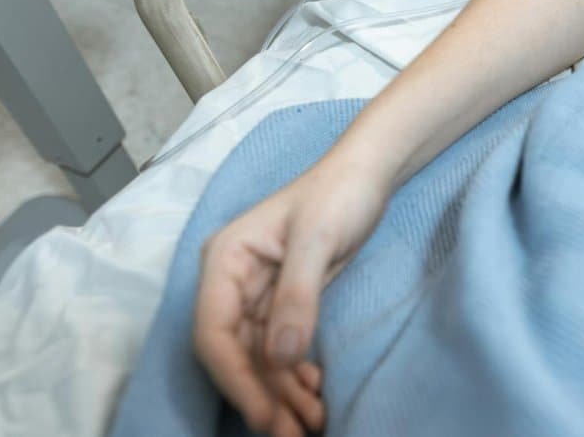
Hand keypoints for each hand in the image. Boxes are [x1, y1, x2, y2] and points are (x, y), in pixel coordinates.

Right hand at [194, 156, 391, 435]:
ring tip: (312, 424)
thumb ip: (297, 295)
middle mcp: (232, 282)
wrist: (368, 173)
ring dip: (280, 393)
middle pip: (235, 353)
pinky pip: (279, 349)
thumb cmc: (339, 192)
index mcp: (225, 261)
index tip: (264, 415)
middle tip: (292, 435)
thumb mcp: (318, 238)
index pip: (215, 332)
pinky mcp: (284, 302)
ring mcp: (257, 295)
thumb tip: (278, 357)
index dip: (236, 379)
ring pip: (258, 358)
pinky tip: (314, 393)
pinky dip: (294, 376)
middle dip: (261, 396)